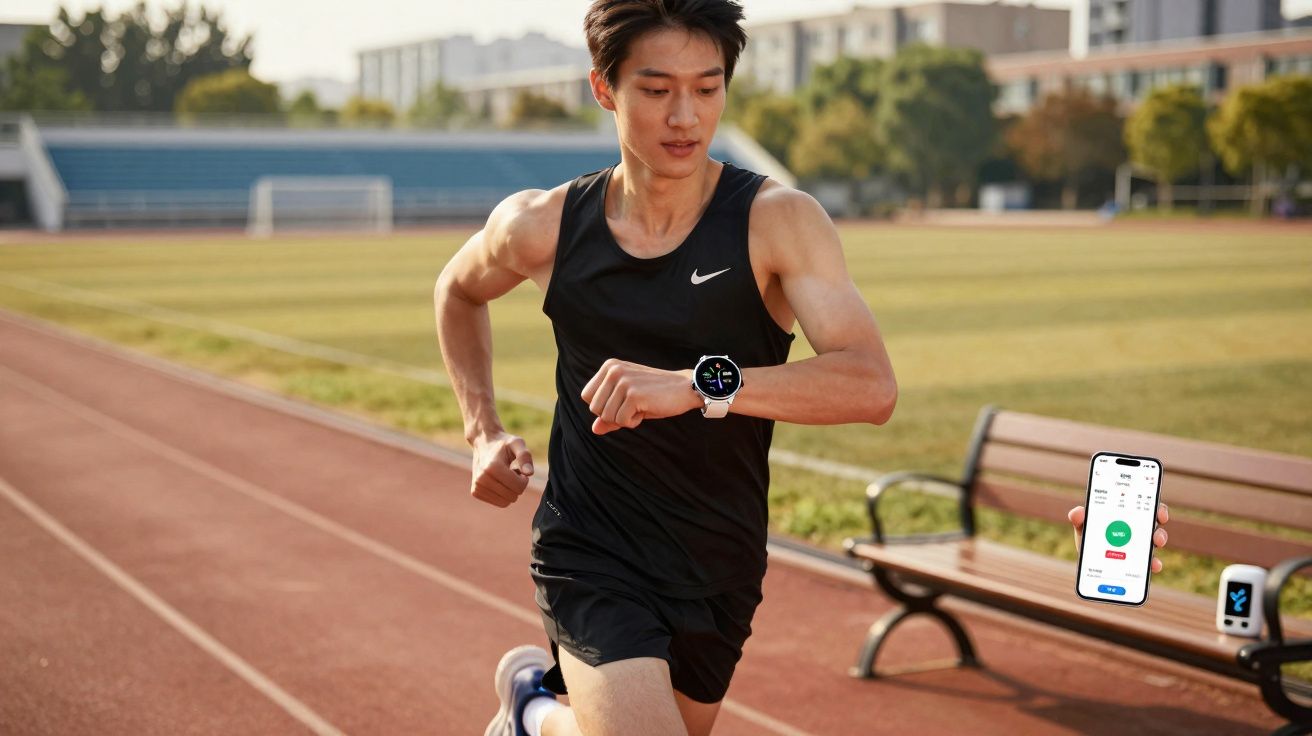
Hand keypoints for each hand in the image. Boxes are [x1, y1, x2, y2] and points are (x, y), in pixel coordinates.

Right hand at [469, 431, 533, 506]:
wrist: (483, 443)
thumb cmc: (503, 444)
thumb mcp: (517, 443)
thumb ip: (525, 456)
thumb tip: (529, 473)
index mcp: (492, 467)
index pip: (519, 487)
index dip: (524, 479)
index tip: (519, 469)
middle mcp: (482, 478)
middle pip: (512, 496)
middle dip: (517, 486)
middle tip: (512, 472)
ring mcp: (477, 486)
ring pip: (505, 502)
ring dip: (509, 491)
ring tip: (505, 476)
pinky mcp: (475, 492)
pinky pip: (498, 502)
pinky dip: (502, 494)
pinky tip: (498, 481)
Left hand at [580, 359, 697, 434]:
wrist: (685, 388)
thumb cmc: (656, 395)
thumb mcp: (629, 402)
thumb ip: (610, 414)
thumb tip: (594, 429)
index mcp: (609, 367)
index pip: (587, 396)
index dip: (603, 407)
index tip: (622, 402)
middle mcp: (613, 371)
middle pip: (595, 408)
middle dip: (613, 415)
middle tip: (633, 406)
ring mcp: (623, 382)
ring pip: (606, 416)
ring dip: (624, 419)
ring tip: (641, 406)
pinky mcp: (633, 395)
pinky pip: (621, 421)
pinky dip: (633, 422)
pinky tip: (646, 409)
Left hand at [1068, 503, 1169, 573]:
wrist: (1088, 563)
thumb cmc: (1088, 538)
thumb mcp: (1083, 527)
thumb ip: (1078, 518)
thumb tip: (1077, 512)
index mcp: (1125, 516)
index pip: (1144, 505)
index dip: (1154, 505)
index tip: (1157, 508)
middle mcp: (1137, 528)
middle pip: (1154, 521)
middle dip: (1159, 519)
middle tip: (1158, 522)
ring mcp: (1140, 545)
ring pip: (1156, 539)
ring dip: (1159, 539)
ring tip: (1156, 542)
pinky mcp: (1140, 562)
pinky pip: (1152, 561)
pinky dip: (1154, 563)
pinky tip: (1153, 565)